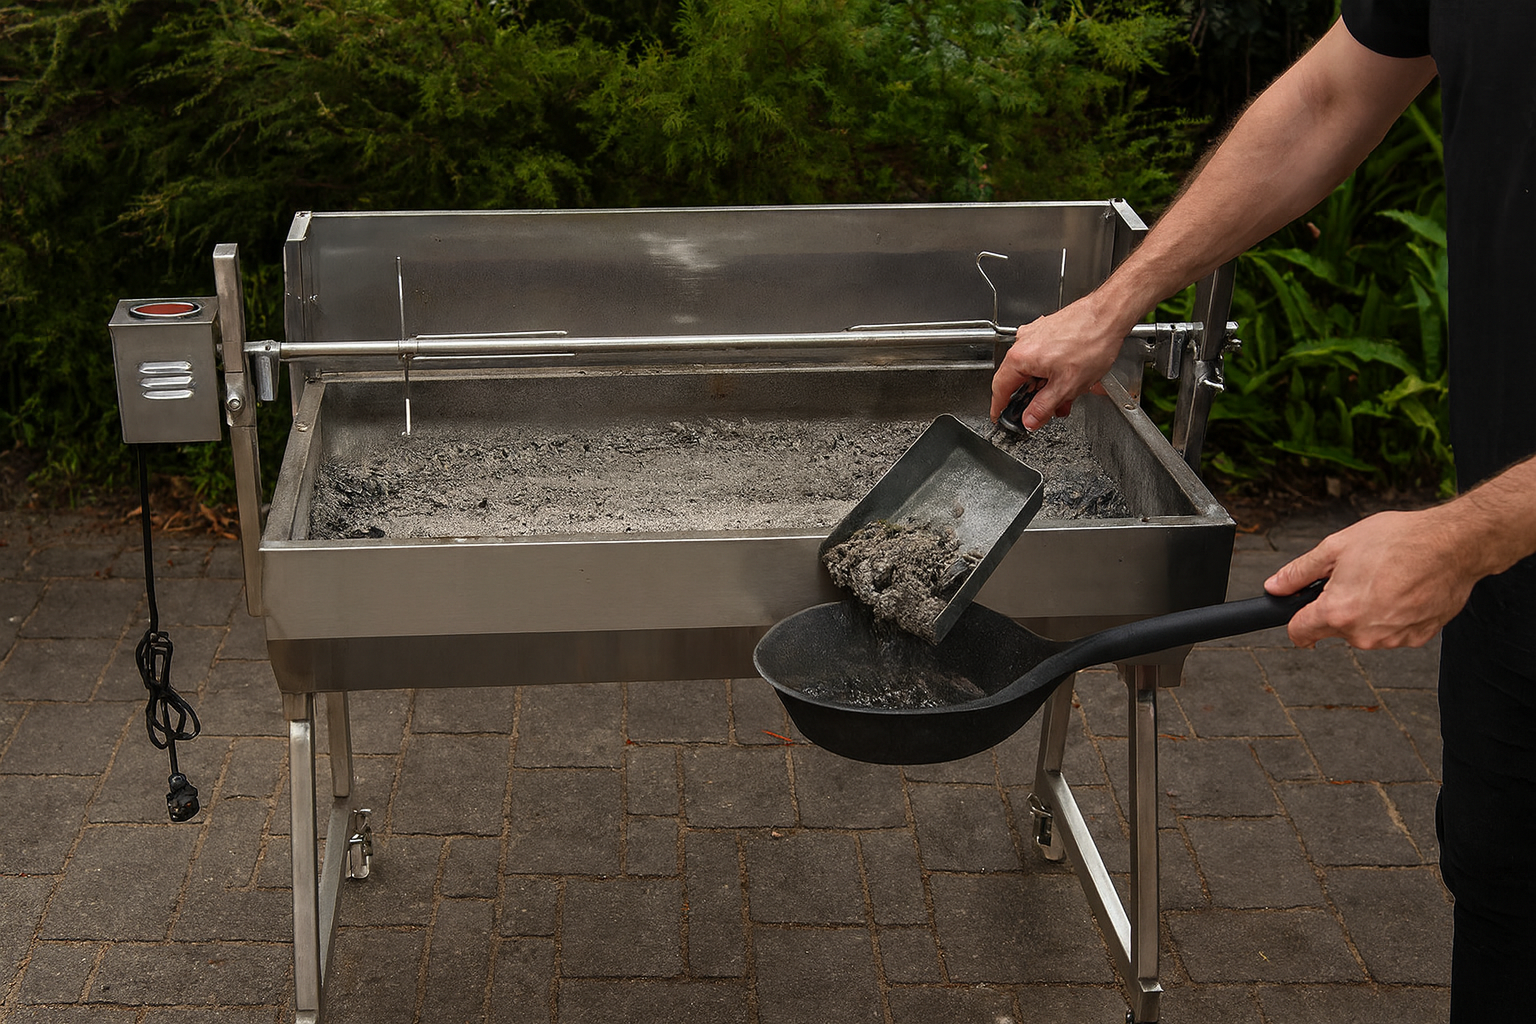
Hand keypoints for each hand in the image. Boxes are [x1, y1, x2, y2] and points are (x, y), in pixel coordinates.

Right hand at [989, 297, 1137, 429]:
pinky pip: (1043, 356)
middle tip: (1045, 412)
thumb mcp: (1066, 386)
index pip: (1000, 389)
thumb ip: (1043, 408)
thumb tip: (1029, 420)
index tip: (1000, 417)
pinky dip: (1053, 370)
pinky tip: (1070, 376)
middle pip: (1018, 379)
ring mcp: (1035, 334)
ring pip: (1033, 368)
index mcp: (1020, 357)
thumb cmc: (1092, 341)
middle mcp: (1023, 342)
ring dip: (1047, 385)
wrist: (1109, 315)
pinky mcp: (1048, 330)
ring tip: (1067, 394)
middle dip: (1033, 399)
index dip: (999, 408)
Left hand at [1264, 508, 1479, 648]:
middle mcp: (1364, 634)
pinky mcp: (1417, 638)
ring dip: (1367, 610)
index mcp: (1338, 612)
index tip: (1299, 611)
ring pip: (1364, 630)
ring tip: (1385, 579)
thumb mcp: (1337, 547)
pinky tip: (1404, 590)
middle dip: (1338, 606)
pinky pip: (1392, 631)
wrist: (1454, 545)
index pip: (1299, 633)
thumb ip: (1300, 572)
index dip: (1295, 619)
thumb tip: (1276, 586)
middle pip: (1334, 629)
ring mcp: (1392, 640)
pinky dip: (1393, 614)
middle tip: (1356, 577)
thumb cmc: (1400, 541)